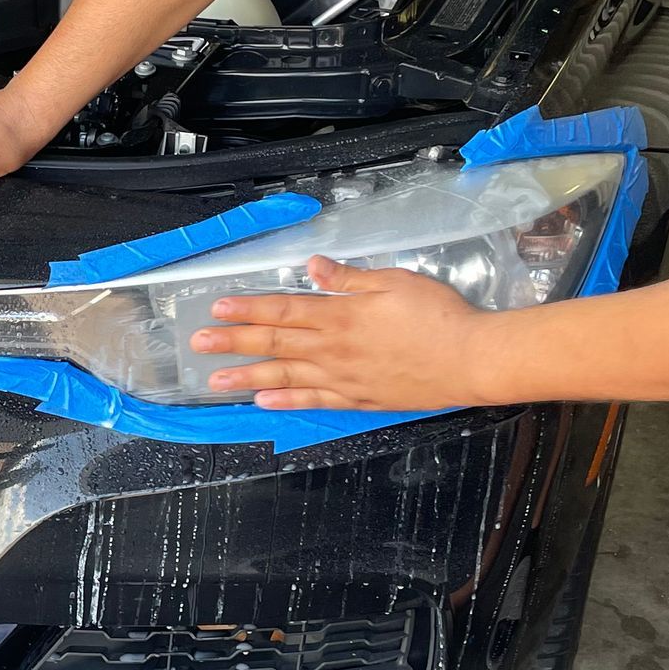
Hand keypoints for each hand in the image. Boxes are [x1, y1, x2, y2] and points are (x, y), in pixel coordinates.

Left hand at [195, 257, 493, 408]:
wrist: (470, 359)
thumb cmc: (438, 316)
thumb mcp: (395, 282)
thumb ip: (349, 278)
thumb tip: (314, 267)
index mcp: (340, 314)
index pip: (283, 309)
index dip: (247, 309)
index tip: (216, 309)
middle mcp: (333, 348)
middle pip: (274, 343)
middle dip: (233, 343)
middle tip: (198, 346)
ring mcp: (343, 378)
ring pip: (285, 377)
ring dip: (247, 378)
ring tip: (215, 381)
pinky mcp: (358, 399)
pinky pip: (313, 401)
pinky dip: (286, 401)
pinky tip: (262, 402)